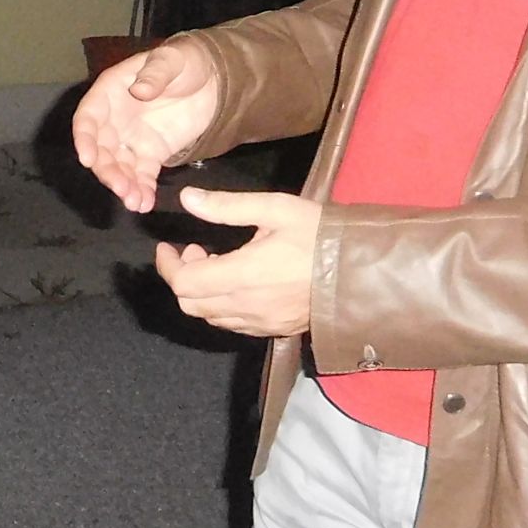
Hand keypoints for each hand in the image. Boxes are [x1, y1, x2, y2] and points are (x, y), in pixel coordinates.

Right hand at [72, 41, 222, 211]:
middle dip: (107, 170)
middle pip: (101, 148)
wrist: (215, 80)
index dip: (84, 138)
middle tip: (120, 188)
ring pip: (119, 166)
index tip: (87, 159)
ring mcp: (132, 139)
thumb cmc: (187, 61)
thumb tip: (139, 90)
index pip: (88, 117)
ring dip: (123, 185)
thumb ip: (155, 73)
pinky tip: (145, 204)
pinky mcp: (152, 155)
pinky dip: (142, 190)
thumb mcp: (173, 59)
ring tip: (134, 202)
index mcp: (111, 92)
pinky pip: (142, 175)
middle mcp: (115, 119)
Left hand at [154, 189, 320, 337]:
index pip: (184, 282)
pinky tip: (237, 282)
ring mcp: (260, 322)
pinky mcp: (273, 329)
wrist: (359, 270)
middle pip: (190, 304)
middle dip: (182, 278)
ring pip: (210, 317)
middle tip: (196, 251)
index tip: (168, 247)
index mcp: (241, 275)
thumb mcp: (274, 209)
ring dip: (201, 293)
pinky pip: (232, 324)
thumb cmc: (318, 234)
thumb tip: (187, 199)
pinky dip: (221, 305)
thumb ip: (227, 206)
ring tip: (217, 262)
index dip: (168, 266)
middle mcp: (245, 306)